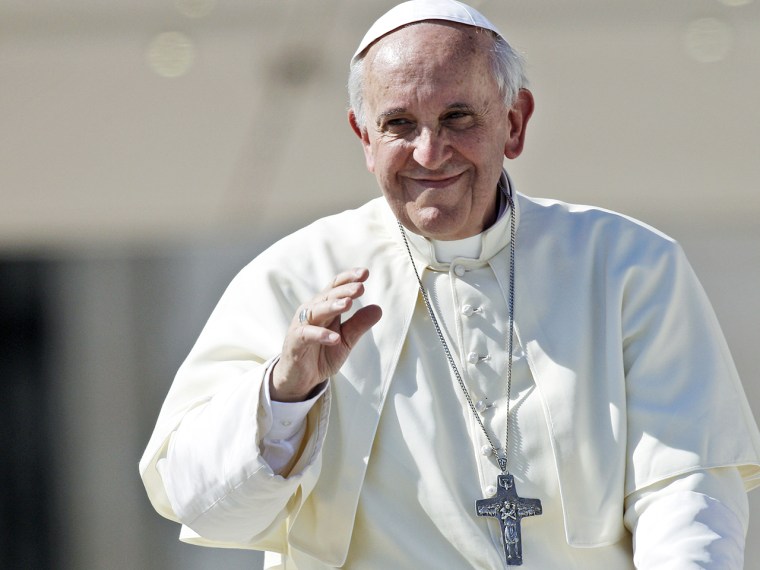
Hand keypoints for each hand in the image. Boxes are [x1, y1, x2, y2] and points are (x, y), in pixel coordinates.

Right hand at [271, 267, 381, 401]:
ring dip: (332, 306)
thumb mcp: (346, 339)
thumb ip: (359, 325)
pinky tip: (335, 337)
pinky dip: (321, 335)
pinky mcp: (295, 342)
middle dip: (344, 291)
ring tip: (348, 304)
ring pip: (316, 311)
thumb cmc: (321, 353)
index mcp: (324, 307)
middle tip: (360, 288)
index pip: (335, 287)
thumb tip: (378, 309)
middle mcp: (311, 311)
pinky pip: (307, 335)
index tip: (365, 273)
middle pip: (327, 296)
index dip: (348, 279)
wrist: (301, 378)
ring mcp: (301, 325)